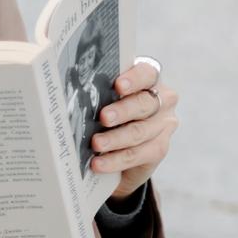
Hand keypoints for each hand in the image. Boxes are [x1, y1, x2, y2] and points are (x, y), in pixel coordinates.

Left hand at [90, 58, 177, 196]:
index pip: (146, 74)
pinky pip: (136, 155)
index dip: (134, 79)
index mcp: (149, 80)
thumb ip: (101, 93)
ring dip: (115, 139)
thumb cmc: (113, 114)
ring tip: (96, 144)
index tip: (118, 86)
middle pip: (143, 104)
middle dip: (122, 111)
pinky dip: (115, 160)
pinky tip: (99, 164)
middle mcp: (162, 101)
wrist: (121, 149)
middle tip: (103, 118)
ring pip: (139, 132)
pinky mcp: (159, 149)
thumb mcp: (108, 99)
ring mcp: (163, 125)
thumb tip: (74, 95)